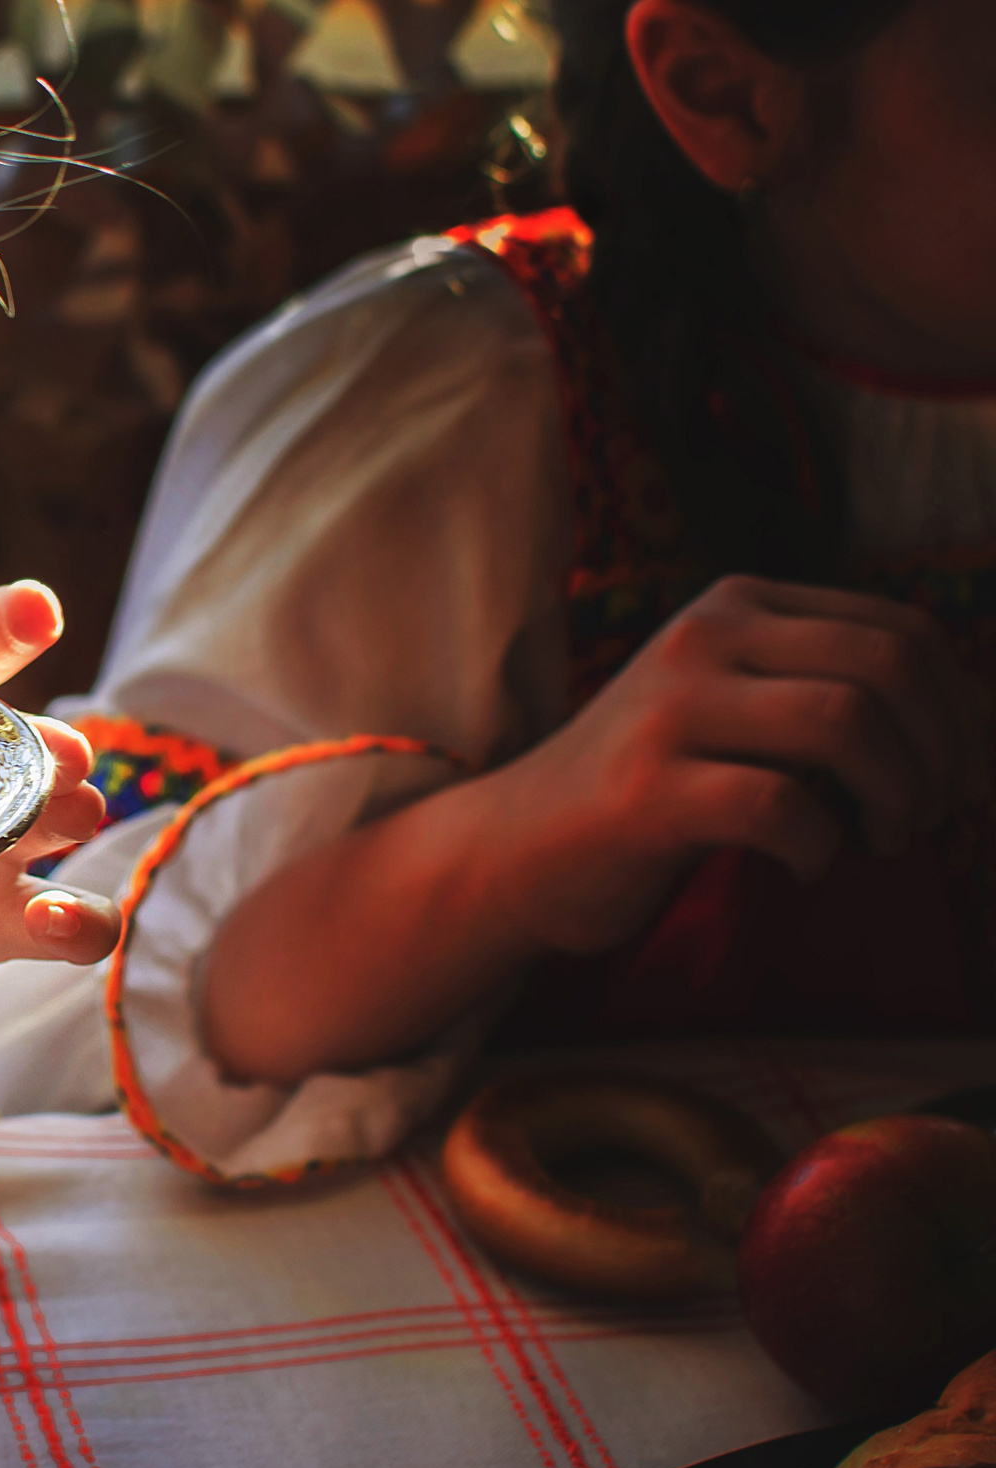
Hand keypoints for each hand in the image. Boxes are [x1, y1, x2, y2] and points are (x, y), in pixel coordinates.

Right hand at [482, 573, 989, 956]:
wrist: (517, 846)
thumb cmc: (649, 784)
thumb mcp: (731, 703)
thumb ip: (818, 686)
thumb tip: (973, 728)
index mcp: (733, 604)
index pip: (899, 630)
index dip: (962, 709)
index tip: (962, 777)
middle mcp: (700, 637)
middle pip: (886, 667)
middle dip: (941, 753)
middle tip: (925, 815)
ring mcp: (668, 710)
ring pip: (846, 723)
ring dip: (898, 796)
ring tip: (881, 838)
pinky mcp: (646, 790)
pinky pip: (782, 807)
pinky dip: (822, 847)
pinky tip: (807, 864)